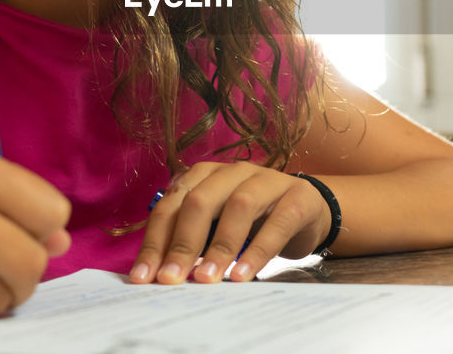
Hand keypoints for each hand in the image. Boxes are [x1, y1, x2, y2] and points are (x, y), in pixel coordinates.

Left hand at [128, 161, 329, 284]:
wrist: (309, 211)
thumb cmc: (253, 222)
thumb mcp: (218, 227)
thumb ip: (193, 242)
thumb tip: (162, 276)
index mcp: (205, 175)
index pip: (171, 206)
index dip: (155, 241)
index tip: (143, 277)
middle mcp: (233, 172)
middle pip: (199, 201)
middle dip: (182, 244)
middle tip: (171, 280)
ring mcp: (267, 180)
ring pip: (238, 206)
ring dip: (219, 246)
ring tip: (207, 280)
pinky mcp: (298, 197)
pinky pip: (278, 222)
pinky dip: (259, 250)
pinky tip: (244, 275)